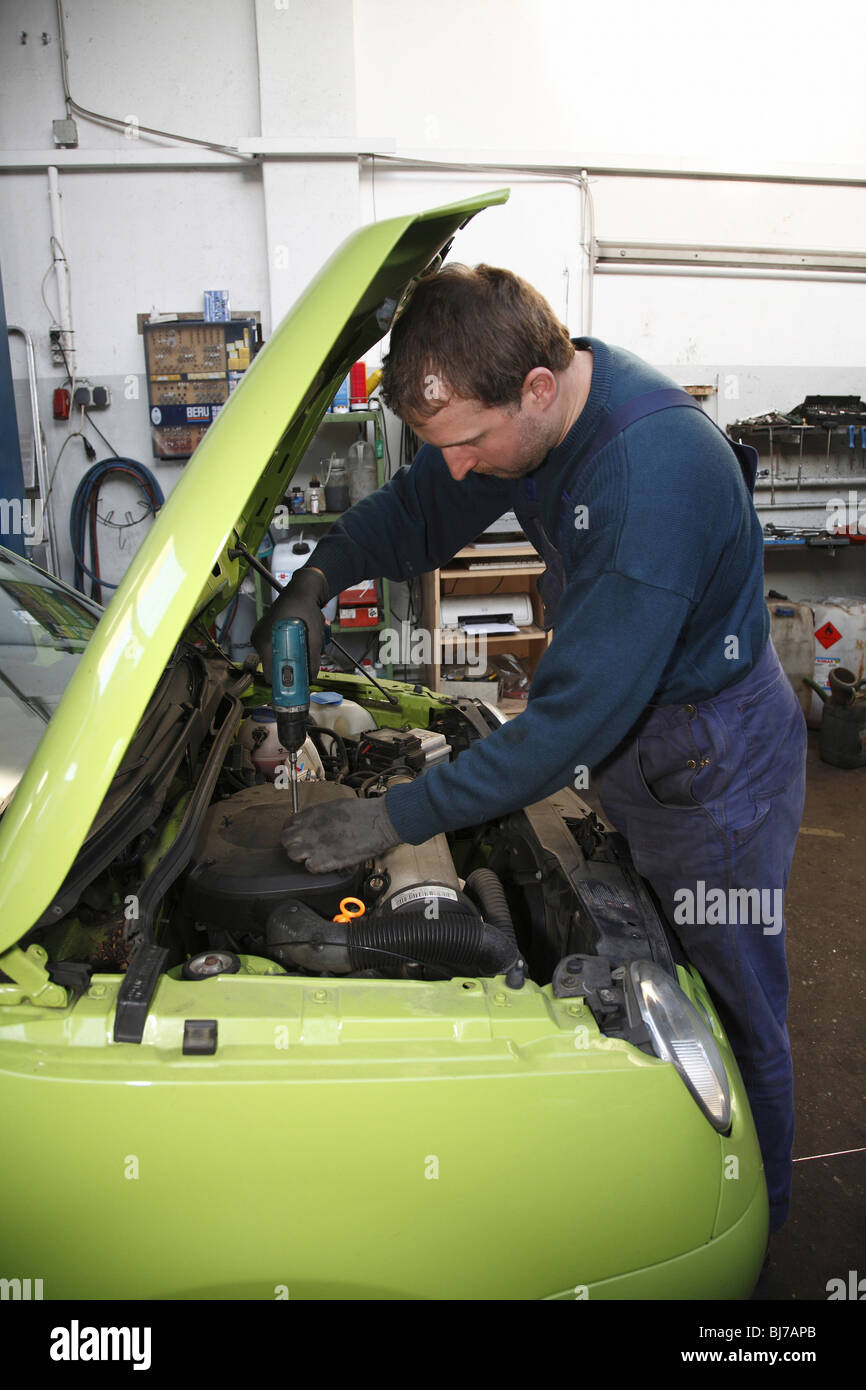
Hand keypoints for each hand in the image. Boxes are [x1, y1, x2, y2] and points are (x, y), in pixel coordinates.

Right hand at [251, 565, 328, 681]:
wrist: (301, 591)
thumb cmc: (306, 611)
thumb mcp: (313, 638)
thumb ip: (312, 661)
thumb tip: (310, 680)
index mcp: (266, 641)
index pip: (270, 674)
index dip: (283, 683)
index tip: (294, 688)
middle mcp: (258, 639)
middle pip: (271, 667)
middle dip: (286, 671)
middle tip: (301, 670)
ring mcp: (259, 635)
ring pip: (272, 658)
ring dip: (285, 659)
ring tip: (299, 649)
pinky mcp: (262, 632)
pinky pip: (271, 649)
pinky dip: (282, 650)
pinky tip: (293, 642)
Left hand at [281, 796, 400, 872]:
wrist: (379, 822)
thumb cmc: (363, 813)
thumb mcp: (335, 806)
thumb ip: (320, 815)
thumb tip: (314, 822)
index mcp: (312, 814)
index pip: (288, 824)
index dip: (292, 830)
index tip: (297, 834)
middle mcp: (309, 829)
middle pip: (286, 840)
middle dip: (293, 844)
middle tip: (303, 847)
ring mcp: (315, 845)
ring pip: (293, 855)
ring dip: (301, 856)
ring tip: (313, 855)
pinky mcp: (326, 860)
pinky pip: (310, 867)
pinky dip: (316, 866)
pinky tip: (325, 862)